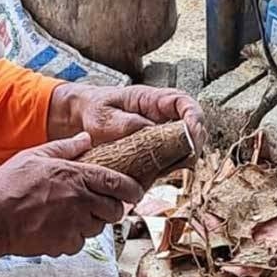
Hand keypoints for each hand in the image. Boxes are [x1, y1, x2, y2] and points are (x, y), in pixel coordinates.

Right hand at [0, 133, 144, 257]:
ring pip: (99, 227)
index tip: (135, 191)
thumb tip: (86, 137)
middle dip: (113, 207)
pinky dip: (75, 237)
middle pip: (115, 210)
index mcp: (77, 176)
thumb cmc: (9, 185)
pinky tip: (58, 227)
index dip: (132, 189)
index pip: (119, 183)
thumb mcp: (36, 156)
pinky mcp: (64, 245)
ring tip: (72, 214)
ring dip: (93, 221)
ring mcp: (74, 225)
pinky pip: (81, 243)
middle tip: (101, 203)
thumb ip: (65, 147)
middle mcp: (81, 201)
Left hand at [48, 83, 206, 156]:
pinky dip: (165, 171)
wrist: (81, 119)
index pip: (186, 104)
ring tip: (159, 170)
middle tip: (180, 161)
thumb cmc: (93, 110)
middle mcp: (164, 117)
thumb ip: (126, 123)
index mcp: (154, 100)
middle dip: (192, 147)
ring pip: (185, 150)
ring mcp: (162, 135)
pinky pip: (170, 163)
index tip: (192, 134)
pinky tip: (150, 175)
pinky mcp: (157, 152)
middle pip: (194, 131)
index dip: (195, 119)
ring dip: (179, 162)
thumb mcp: (103, 116)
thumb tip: (149, 131)